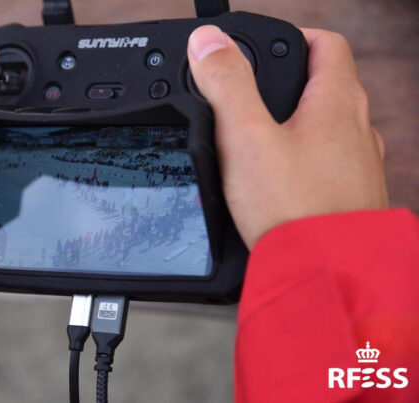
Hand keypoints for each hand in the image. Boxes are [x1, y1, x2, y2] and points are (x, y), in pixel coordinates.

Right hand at [187, 26, 387, 248]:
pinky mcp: (351, 196)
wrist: (326, 273)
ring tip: (261, 138)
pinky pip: (329, 163)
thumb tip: (208, 43)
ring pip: (329, 128)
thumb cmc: (294, 209)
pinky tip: (279, 181)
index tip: (266, 46)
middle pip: (327, 85)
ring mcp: (359, 165)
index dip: (294, 36)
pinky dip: (305, 159)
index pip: (325, 44)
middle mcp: (358, 130)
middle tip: (255, 92)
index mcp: (337, 103)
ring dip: (299, 122)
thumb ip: (227, 84)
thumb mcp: (246, 138)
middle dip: (290, 82)